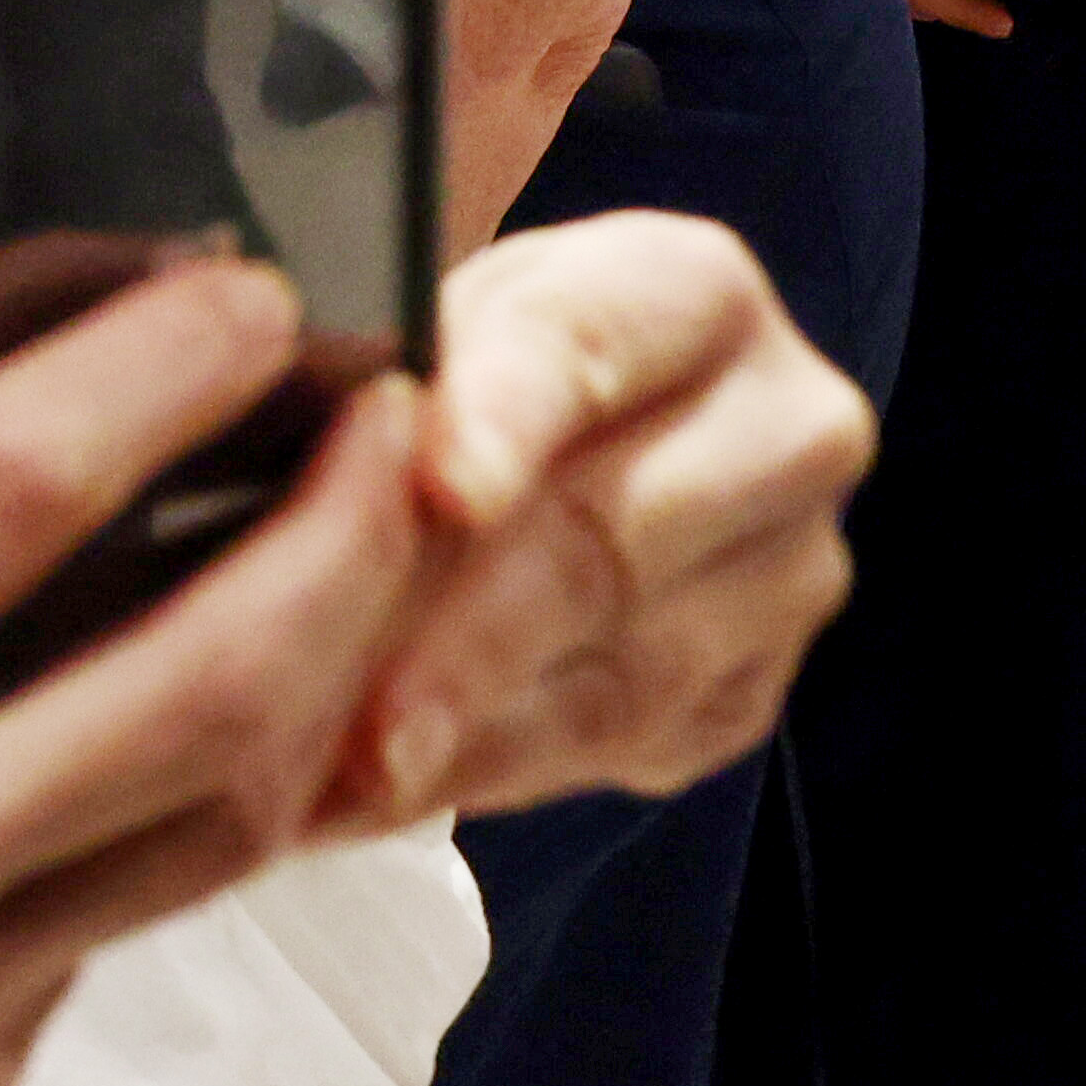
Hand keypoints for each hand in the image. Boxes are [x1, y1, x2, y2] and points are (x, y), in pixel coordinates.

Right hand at [0, 257, 425, 1085]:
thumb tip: (29, 428)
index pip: (12, 490)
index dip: (161, 374)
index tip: (252, 302)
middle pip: (198, 682)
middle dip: (342, 541)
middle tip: (396, 437)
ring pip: (213, 829)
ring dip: (315, 687)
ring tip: (345, 579)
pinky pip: (106, 941)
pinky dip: (147, 832)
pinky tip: (138, 761)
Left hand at [318, 213, 868, 833]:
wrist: (559, 447)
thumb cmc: (459, 365)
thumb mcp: (425, 325)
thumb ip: (391, 376)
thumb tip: (296, 471)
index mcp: (689, 291)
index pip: (588, 344)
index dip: (507, 418)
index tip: (442, 493)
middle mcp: (782, 427)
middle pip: (610, 534)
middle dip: (464, 632)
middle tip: (352, 710)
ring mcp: (789, 572)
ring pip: (625, 667)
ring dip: (470, 731)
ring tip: (341, 777)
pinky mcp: (758, 688)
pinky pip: (626, 746)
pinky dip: (493, 773)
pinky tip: (388, 793)